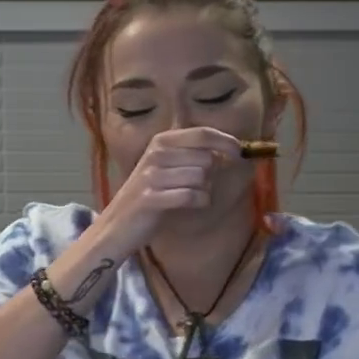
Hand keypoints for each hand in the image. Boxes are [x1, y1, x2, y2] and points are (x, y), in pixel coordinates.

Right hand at [92, 126, 245, 252]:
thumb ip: (193, 155)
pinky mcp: (151, 198)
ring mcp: (151, 176)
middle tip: (197, 186)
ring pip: (201, 177)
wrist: (117, 225)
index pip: (202, 133)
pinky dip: (199, 202)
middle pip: (206, 157)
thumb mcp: (168, 167)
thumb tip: (231, 148)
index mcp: (160, 141)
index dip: (226, 141)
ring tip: (189, 197)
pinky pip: (191, 195)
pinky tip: (191, 205)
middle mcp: (156, 154)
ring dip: (204, 190)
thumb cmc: (149, 195)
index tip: (240, 152)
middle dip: (211, 174)